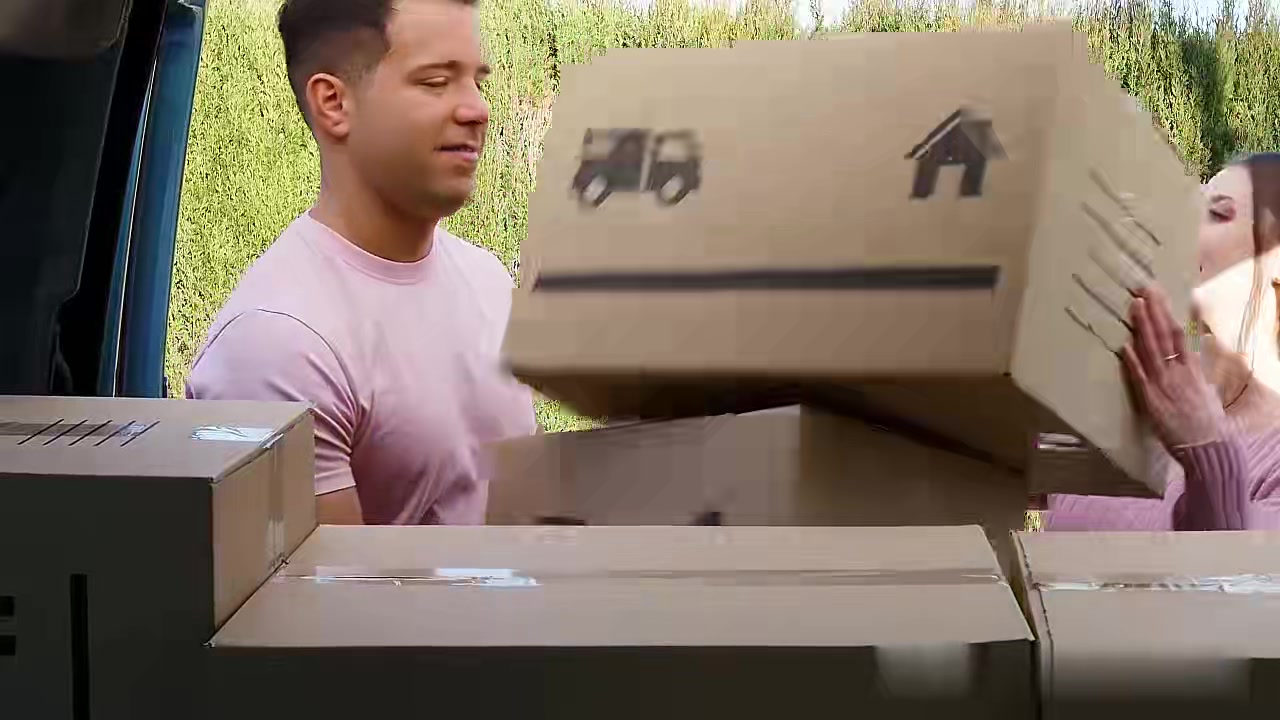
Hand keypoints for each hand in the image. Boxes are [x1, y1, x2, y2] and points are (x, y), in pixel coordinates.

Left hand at [1121, 286, 1225, 448]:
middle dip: (1154, 311)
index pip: (1178, 333)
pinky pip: (1140, 376)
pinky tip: (1125, 345)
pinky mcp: (1152, 399)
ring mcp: (1164, 383)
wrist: (1207, 445)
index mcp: (1191, 368)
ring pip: (1151, 350)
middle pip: (1164, 335)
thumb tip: (1189, 355)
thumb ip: (1194, 371)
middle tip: (1144, 289)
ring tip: (1135, 305)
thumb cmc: (1206, 420)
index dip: (1166, 313)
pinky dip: (1133, 360)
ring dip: (1142, 327)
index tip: (1158, 295)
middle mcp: (1178, 371)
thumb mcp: (1204, 389)